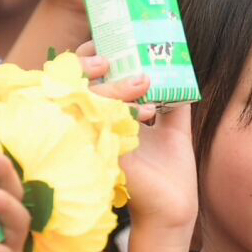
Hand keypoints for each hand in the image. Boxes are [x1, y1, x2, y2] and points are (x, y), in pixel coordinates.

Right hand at [80, 49, 199, 239]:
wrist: (174, 208)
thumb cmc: (169, 170)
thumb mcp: (173, 126)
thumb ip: (174, 98)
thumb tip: (181, 67)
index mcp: (106, 114)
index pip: (83, 76)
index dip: (89, 55)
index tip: (107, 43)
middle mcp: (93, 124)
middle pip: (69, 82)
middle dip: (86, 62)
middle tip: (110, 58)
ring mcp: (94, 139)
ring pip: (84, 99)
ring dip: (115, 85)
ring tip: (144, 83)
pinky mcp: (101, 154)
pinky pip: (98, 122)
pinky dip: (124, 109)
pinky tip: (150, 110)